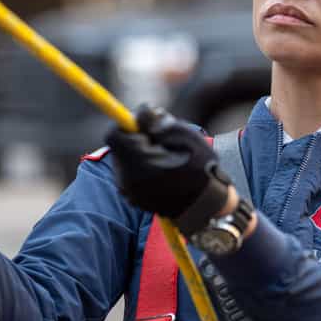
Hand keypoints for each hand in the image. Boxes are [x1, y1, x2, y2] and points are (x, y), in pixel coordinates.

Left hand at [105, 105, 229, 233]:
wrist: (206, 207)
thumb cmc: (201, 168)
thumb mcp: (184, 135)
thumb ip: (158, 121)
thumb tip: (139, 113)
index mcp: (139, 162)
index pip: (114, 134)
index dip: (127, 125)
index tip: (145, 126)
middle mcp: (128, 179)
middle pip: (119, 147)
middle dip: (136, 139)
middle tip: (161, 144)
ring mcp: (128, 192)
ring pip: (124, 160)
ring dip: (139, 153)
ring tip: (165, 160)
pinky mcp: (132, 198)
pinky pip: (129, 174)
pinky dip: (141, 168)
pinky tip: (162, 172)